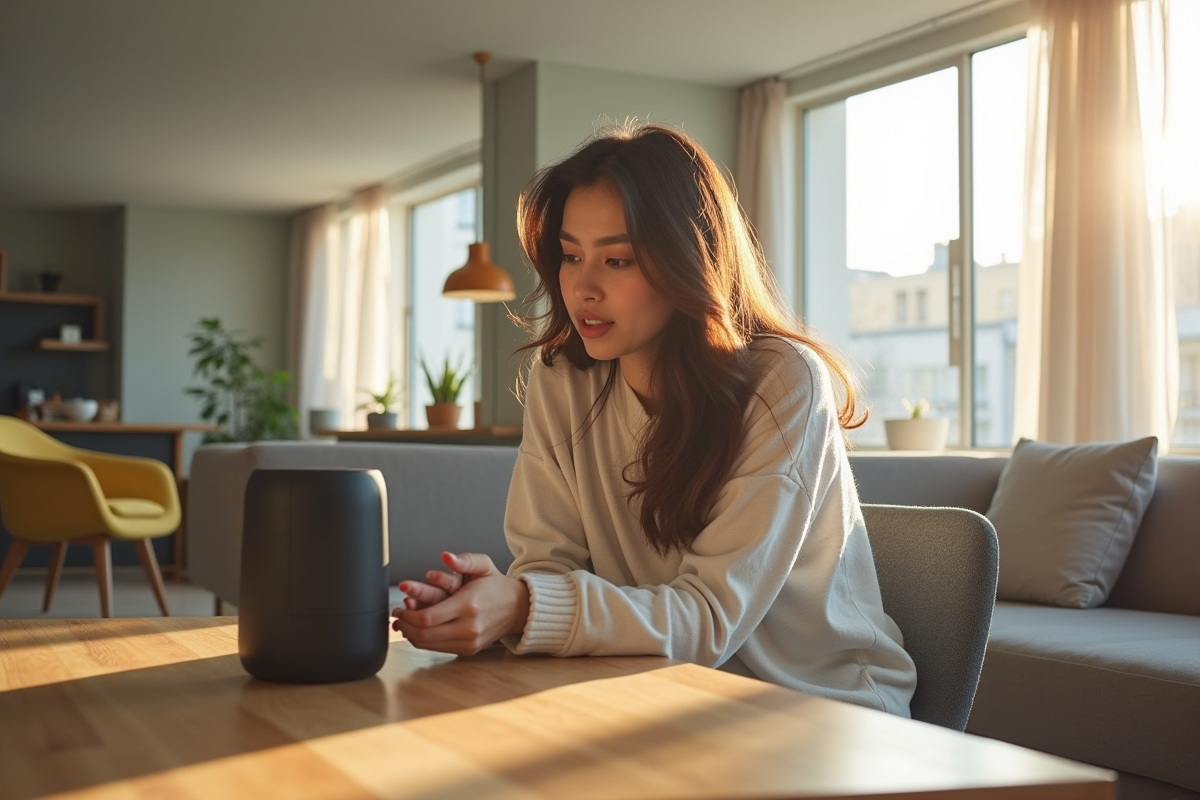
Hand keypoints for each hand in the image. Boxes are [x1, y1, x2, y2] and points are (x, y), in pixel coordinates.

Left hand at [391, 553, 529, 656]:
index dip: (407, 616)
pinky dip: (423, 641)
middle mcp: (468, 627)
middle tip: (396, 616)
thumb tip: (446, 557)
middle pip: (424, 635)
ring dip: (410, 635)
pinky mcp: (468, 650)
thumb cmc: (496, 586)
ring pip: (428, 645)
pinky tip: (417, 630)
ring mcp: (469, 642)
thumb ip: (464, 560)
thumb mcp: (483, 565)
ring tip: (403, 623)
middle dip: (405, 626)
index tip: (399, 608)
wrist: (518, 608)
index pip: (427, 618)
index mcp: (468, 605)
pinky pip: (438, 649)